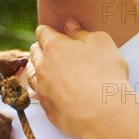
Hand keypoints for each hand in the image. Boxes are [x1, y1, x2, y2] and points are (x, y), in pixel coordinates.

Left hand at [28, 18, 129, 138]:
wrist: (106, 114)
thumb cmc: (106, 74)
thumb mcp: (101, 42)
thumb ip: (81, 32)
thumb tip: (69, 25)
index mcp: (53, 46)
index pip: (42, 32)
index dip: (50, 31)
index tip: (57, 34)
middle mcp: (42, 66)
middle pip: (35, 52)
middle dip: (43, 49)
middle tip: (56, 52)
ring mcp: (43, 88)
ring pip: (32, 74)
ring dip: (39, 69)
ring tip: (52, 70)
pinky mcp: (47, 108)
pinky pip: (41, 95)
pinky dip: (46, 91)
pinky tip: (57, 92)